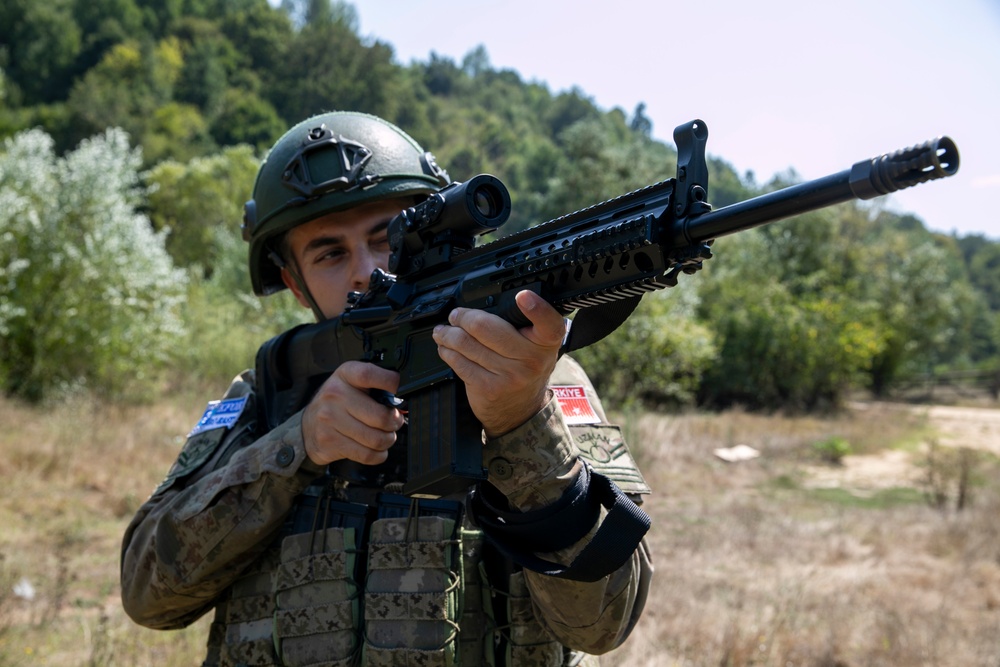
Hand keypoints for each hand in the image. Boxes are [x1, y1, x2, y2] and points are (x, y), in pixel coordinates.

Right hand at [301, 361, 404, 465]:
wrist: (307, 426)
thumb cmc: (337, 403)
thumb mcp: (351, 383)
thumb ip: (375, 384)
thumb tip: (402, 397)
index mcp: (345, 375)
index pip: (369, 375)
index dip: (390, 383)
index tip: (400, 391)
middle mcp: (335, 395)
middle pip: (380, 416)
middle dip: (395, 422)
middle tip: (394, 422)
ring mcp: (330, 420)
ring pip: (376, 439)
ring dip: (388, 440)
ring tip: (385, 436)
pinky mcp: (330, 442)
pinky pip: (367, 455)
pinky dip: (378, 455)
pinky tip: (376, 449)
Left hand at [432, 290, 565, 436]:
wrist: (520, 412)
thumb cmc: (525, 370)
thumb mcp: (537, 347)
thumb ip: (524, 325)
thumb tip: (485, 303)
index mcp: (546, 343)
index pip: (549, 323)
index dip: (537, 308)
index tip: (523, 296)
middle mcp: (530, 359)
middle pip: (485, 327)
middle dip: (463, 317)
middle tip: (456, 315)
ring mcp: (508, 375)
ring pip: (466, 344)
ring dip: (448, 334)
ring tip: (443, 330)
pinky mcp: (487, 387)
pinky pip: (459, 362)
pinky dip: (447, 351)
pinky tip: (445, 347)